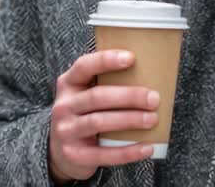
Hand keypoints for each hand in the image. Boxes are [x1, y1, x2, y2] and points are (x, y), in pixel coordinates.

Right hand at [47, 49, 160, 182]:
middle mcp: (63, 106)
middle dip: (128, 96)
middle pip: (97, 96)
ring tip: (153, 119)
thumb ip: (105, 84)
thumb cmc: (84, 115)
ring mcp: (66, 131)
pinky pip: (103, 153)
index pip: (83, 66)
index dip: (106, 60)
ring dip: (129, 120)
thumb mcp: (84, 95)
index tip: (131, 58)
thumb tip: (151, 73)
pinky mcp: (74, 155)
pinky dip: (128, 151)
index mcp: (68, 84)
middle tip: (154, 98)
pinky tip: (147, 147)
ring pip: (99, 122)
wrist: (60, 153)